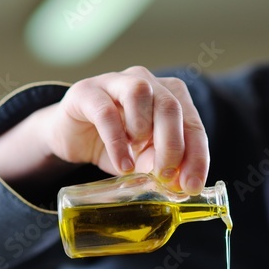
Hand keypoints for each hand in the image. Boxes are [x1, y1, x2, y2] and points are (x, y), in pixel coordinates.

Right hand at [46, 67, 209, 192]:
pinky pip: (106, 112)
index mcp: (170, 97)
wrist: (72, 137)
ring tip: (136, 160)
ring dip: (143, 130)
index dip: (197, 156)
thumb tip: (181, 185)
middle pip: (170, 106)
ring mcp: (116, 82)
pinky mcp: (87, 92)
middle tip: (165, 176)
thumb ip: (163, 167)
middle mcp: (147, 82)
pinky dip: (117, 142)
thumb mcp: (144, 160)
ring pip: (140, 92)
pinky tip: (122, 164)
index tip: (192, 185)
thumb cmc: (116, 145)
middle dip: (173, 146)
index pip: (193, 125)